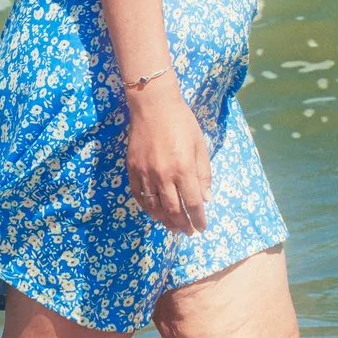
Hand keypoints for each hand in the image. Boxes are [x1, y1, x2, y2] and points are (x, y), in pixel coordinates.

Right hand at [124, 81, 213, 236]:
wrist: (153, 105)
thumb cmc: (182, 122)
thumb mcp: (199, 146)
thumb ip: (204, 174)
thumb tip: (206, 199)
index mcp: (184, 169)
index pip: (193, 204)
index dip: (198, 219)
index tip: (201, 227)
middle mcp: (164, 175)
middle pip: (173, 210)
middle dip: (183, 225)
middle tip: (188, 232)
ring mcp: (145, 173)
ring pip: (154, 207)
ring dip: (164, 221)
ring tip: (172, 227)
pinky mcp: (132, 168)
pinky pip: (138, 195)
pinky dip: (146, 207)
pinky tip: (154, 212)